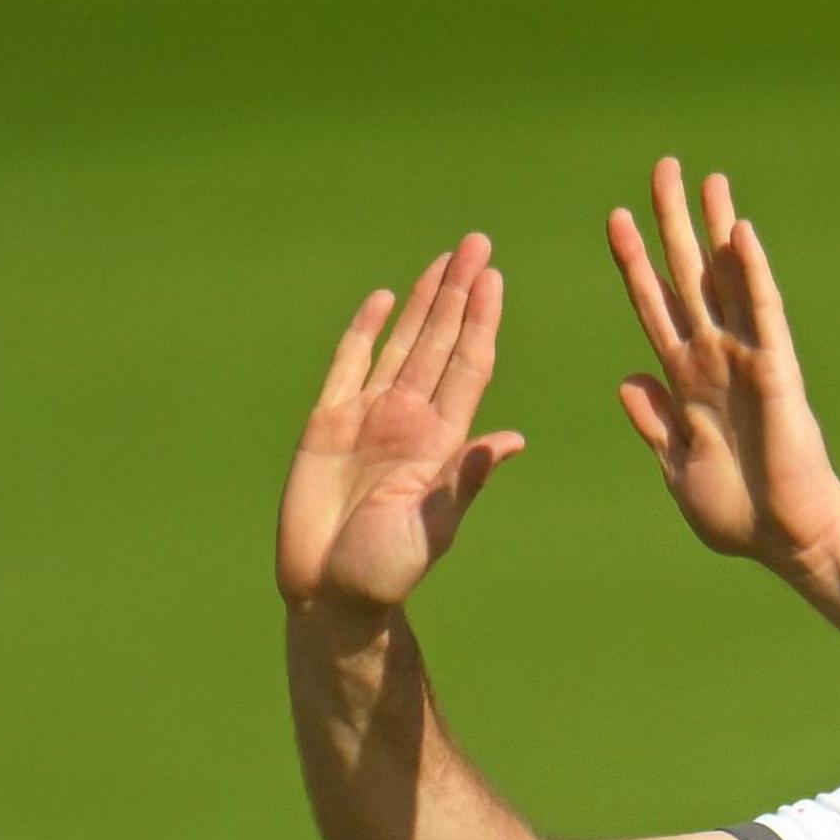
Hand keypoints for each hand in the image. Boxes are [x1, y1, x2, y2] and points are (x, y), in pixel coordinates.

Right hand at [277, 236, 526, 616]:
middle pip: (439, 342)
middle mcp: (409, 421)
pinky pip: (348, 367)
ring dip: (422, 302)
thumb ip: (463, 481)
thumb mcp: (432, 529)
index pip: (466, 366)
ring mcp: (368, 419)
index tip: (493, 278)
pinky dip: (363, 332)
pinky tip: (382, 299)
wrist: (328, 596)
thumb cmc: (383, 574)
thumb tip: (513, 441)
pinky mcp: (326, 425)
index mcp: (439, 442)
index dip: (479, 321)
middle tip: (478, 243)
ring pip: (400, 345)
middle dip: (458, 292)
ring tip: (444, 259)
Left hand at [607, 158, 839, 585]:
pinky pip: (762, 313)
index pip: (654, 306)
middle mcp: (714, 358)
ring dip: (717, 230)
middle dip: (673, 224)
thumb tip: (627, 380)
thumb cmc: (738, 510)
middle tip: (664, 168)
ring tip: (708, 180)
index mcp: (686, 379)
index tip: (616, 218)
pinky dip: (751, 274)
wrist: (787, 538)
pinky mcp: (777, 371)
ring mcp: (746, 359)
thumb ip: (654, 423)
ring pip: (728, 280)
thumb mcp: (676, 468)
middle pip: (688, 275)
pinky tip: (741, 235)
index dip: (635, 263)